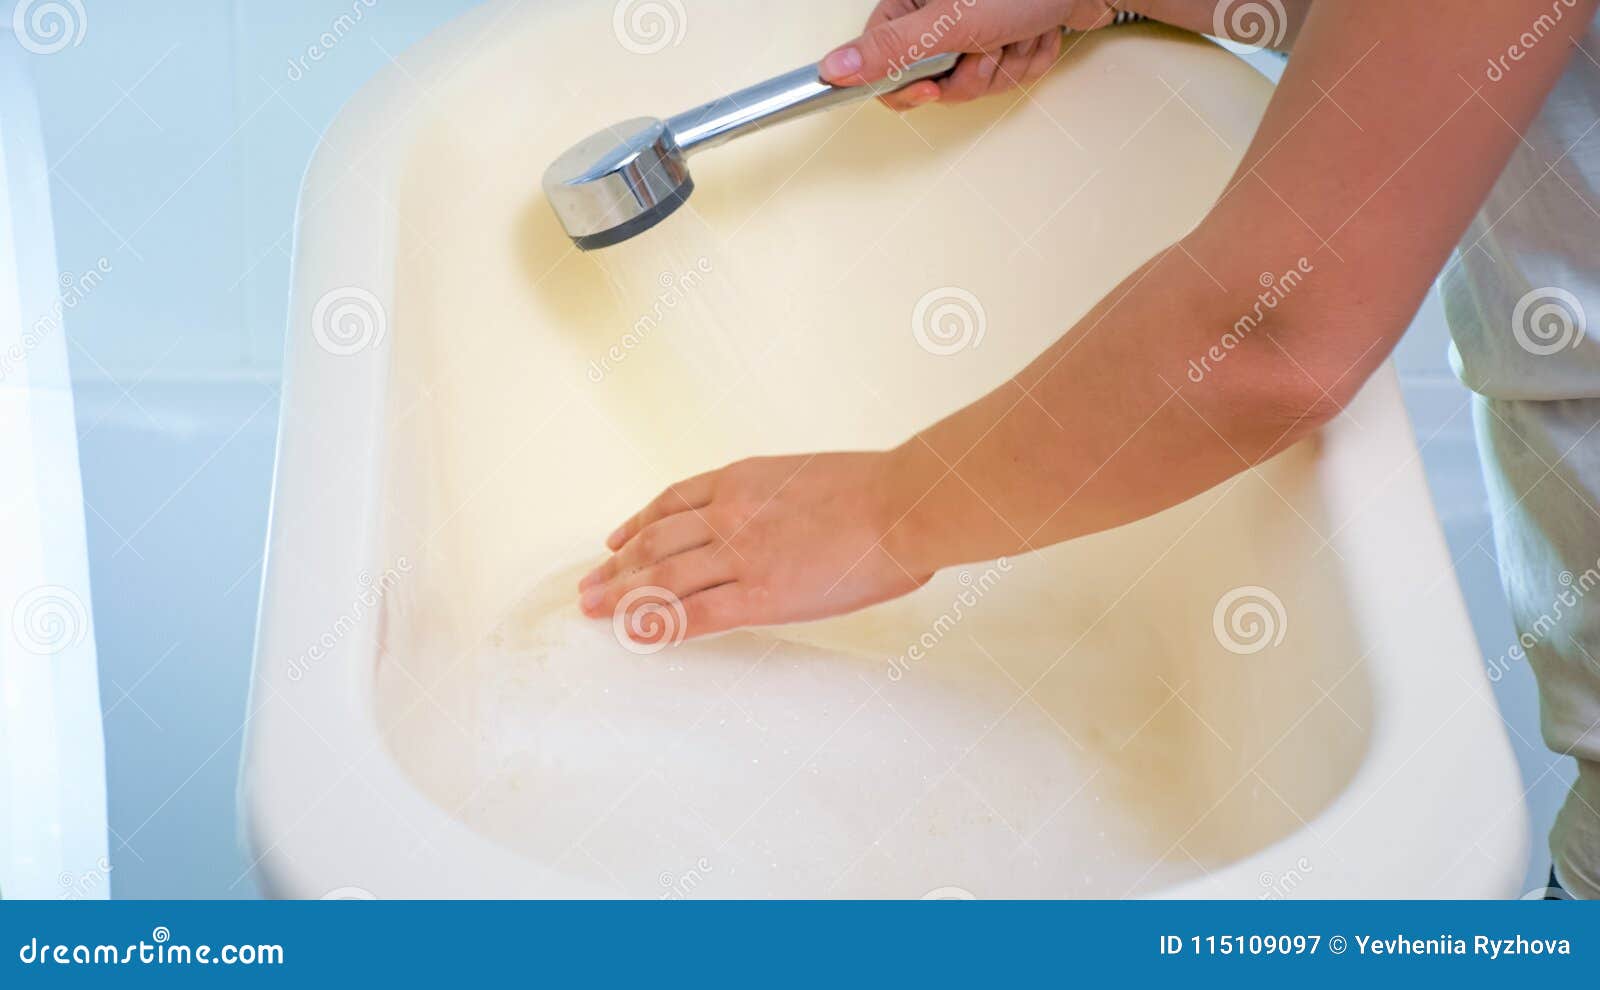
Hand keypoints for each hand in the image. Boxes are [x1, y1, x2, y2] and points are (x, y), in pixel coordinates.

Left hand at [578, 452, 932, 644]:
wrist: (902, 504)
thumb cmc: (878, 489)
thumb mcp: (811, 477)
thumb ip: (782, 499)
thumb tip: (785, 522)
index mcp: (742, 478)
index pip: (671, 502)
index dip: (636, 524)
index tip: (615, 540)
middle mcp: (728, 512)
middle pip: (653, 541)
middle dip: (615, 566)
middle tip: (588, 586)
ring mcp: (740, 554)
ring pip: (661, 578)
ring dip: (622, 596)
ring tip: (594, 611)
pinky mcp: (758, 596)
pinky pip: (693, 615)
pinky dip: (659, 626)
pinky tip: (636, 636)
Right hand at [820, 0, 1121, 109]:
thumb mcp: (951, 20)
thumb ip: (891, 49)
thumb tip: (831, 72)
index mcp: (912, 5)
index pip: (884, 68)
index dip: (910, 87)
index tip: (934, 83)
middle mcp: (938, 17)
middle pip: (936, 85)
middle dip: (975, 74)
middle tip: (992, 44)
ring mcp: (974, 31)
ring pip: (977, 85)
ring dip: (1009, 64)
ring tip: (1021, 30)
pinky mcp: (1006, 41)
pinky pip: (1009, 77)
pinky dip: (1029, 59)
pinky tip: (1038, 32)